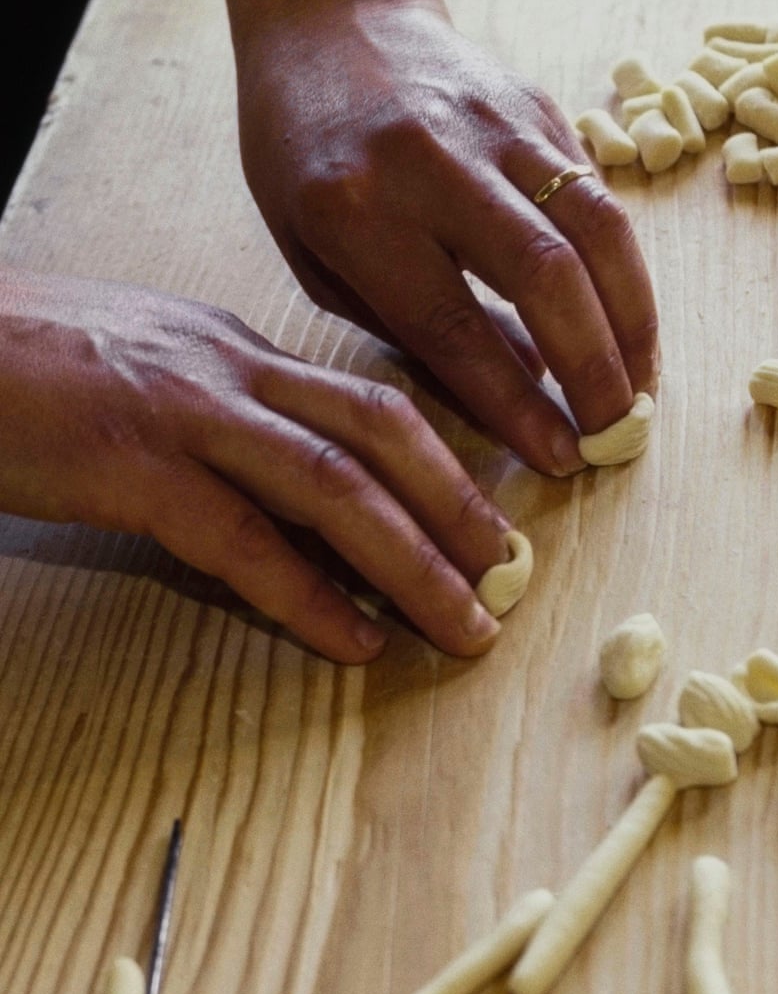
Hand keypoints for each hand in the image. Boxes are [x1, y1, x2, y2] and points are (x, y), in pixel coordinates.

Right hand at [0, 267, 512, 661]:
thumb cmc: (34, 360)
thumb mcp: (157, 369)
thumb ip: (235, 415)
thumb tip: (304, 486)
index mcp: (244, 351)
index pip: (374, 402)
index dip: (448, 463)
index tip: (494, 517)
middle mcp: (232, 372)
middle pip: (381, 435)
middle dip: (458, 508)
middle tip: (513, 573)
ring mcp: (184, 416)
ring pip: (333, 486)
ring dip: (412, 561)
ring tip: (464, 621)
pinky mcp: (127, 468)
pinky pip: (240, 541)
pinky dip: (308, 597)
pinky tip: (353, 642)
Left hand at [231, 0, 659, 475]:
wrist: (331, 18)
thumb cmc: (305, 155)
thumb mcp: (318, 254)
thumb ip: (411, 326)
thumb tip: (526, 389)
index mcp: (353, 208)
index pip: (451, 326)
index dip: (515, 402)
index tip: (561, 457)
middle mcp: (431, 159)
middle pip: (543, 276)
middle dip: (593, 369)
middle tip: (618, 434)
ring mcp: (496, 124)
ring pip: (594, 231)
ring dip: (632, 322)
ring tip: (642, 387)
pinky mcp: (541, 107)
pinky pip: (600, 200)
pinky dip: (627, 273)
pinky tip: (631, 324)